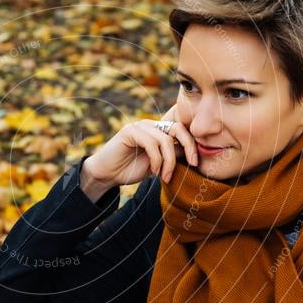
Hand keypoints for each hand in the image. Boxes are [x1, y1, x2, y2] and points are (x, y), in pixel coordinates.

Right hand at [80, 109, 198, 200]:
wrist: (107, 174)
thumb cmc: (131, 169)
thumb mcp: (158, 164)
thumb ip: (172, 156)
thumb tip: (193, 155)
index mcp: (158, 131)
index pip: (181, 130)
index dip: (192, 145)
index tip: (195, 163)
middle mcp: (150, 125)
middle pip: (177, 128)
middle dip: (188, 147)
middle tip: (191, 165)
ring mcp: (139, 127)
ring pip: (164, 140)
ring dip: (168, 162)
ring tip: (164, 176)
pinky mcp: (129, 132)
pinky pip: (151, 143)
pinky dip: (156, 160)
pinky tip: (154, 171)